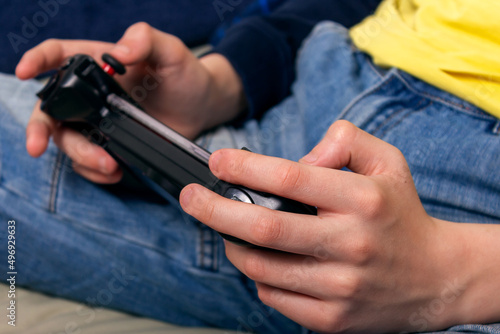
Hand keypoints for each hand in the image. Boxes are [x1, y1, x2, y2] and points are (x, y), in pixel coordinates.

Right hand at [16, 22, 244, 182]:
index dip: (37, 60)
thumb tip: (119, 51)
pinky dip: (94, 170)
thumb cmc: (186, 74)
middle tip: (37, 147)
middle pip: (52, 109)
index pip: (58, 55)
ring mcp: (99, 120)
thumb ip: (146, 40)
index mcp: (98, 62)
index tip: (24, 72)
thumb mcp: (171, 51)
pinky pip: (89, 160)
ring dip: (80, 156)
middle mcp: (92, 92)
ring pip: (69, 140)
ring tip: (109, 165)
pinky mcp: (111, 143)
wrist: (202, 108)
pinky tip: (114, 171)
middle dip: (39, 129)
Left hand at [180, 121, 486, 332]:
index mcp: (362, 200)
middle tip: (192, 198)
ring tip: (227, 228)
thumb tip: (301, 154)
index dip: (244, 167)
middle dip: (214, 210)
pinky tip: (263, 260)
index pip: (290, 177)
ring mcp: (340, 287)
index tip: (218, 162)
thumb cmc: (401, 214)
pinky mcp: (332, 318)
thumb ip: (346, 141)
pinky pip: (273, 297)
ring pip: (260, 267)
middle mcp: (350, 244)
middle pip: (263, 228)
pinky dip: (257, 276)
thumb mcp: (387, 162)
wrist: (436, 277)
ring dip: (232, 245)